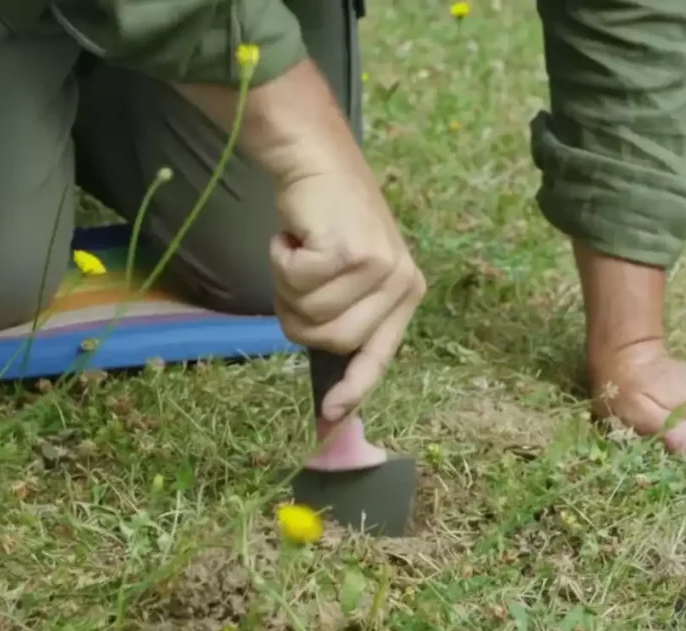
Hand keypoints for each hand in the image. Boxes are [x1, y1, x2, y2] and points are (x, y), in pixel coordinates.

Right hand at [179, 60, 425, 421]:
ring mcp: (379, 268)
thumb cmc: (325, 220)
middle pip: (331, 341)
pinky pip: (296, 285)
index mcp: (405, 294)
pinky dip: (280, 262)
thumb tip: (331, 391)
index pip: (379, 355)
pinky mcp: (351, 253)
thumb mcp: (348, 273)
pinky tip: (293, 236)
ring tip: (299, 251)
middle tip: (297, 275)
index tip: (330, 416)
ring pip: (310, 317)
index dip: (353, 388)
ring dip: (287, 287)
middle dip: (298, 316)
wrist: (316, 159)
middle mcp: (401, 284)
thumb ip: (346, 317)